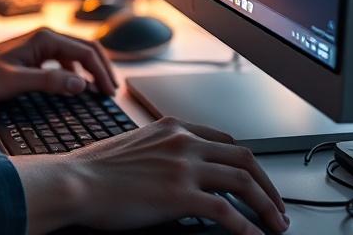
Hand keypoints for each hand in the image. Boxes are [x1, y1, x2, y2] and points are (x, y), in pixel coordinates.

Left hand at [0, 26, 117, 100]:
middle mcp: (46, 37)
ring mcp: (41, 45)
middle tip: (111, 93)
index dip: (101, 73)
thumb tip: (81, 85)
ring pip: (77, 54)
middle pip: (86, 49)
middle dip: (102, 69)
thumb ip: (49, 82)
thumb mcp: (16, 82)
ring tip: (99, 92)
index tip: (109, 94)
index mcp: (44, 38)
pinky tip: (77, 88)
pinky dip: (77, 72)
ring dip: (91, 70)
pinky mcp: (36, 54)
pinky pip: (65, 60)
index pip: (86, 52)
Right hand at [13, 117, 288, 234]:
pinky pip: (228, 211)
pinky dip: (248, 227)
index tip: (256, 181)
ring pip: (244, 181)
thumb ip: (161, 153)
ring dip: (267, 206)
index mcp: (171, 128)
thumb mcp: (133, 147)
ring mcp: (184, 167)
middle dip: (268, 185)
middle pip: (244, 157)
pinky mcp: (181, 195)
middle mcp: (182, 141)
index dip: (247, 163)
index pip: (224, 140)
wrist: (74, 182)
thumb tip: (175, 174)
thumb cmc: (93, 170)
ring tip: (277, 224)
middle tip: (278, 207)